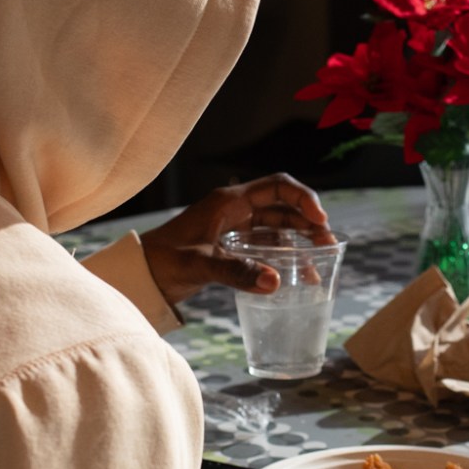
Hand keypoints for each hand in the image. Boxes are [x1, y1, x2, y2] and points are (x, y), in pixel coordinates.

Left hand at [141, 173, 334, 304]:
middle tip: (328, 244)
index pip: (277, 187)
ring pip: (277, 228)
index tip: (320, 220)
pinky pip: (265, 247)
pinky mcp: (230, 247)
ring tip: (321, 260)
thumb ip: (236, 272)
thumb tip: (275, 282)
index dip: (303, 199)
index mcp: (229, 202)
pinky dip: (283, 257)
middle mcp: (234, 210)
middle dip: (308, 222)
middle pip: (282, 207)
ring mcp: (234, 228)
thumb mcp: (200, 264)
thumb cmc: (162, 261)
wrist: (139, 275)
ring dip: (299, 240)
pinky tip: (297, 275)